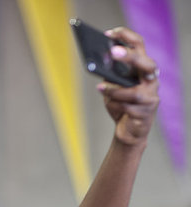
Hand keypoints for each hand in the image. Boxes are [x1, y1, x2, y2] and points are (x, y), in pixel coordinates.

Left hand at [99, 27, 159, 144]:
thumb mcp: (112, 86)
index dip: (125, 37)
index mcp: (142, 67)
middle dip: (130, 56)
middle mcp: (150, 79)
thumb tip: (99, 61)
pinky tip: (109, 103)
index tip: (109, 33)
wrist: (127, 130)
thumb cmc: (120, 104)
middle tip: (113, 51)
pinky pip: (129, 106)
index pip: (139, 45)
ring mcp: (151, 95)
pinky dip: (116, 104)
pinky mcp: (147, 111)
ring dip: (115, 90)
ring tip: (100, 87)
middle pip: (145, 62)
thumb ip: (110, 74)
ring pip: (135, 90)